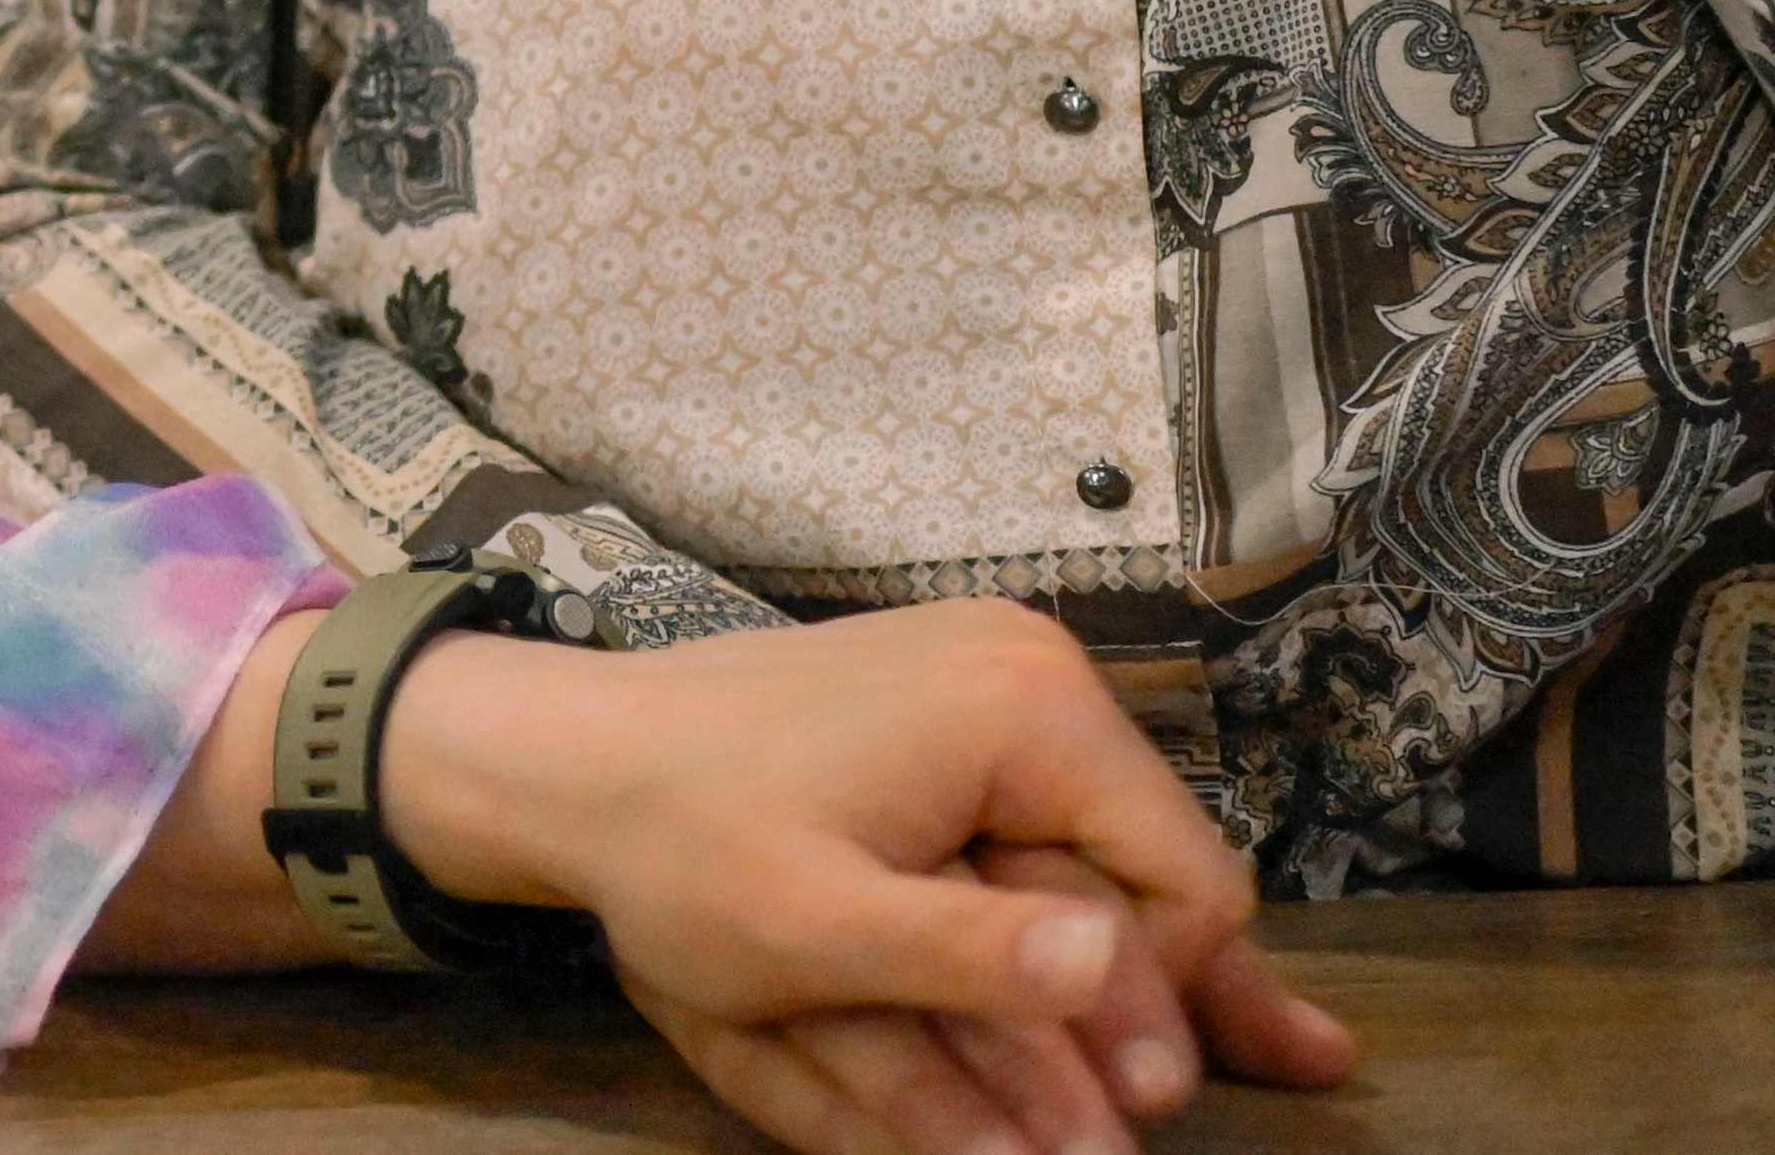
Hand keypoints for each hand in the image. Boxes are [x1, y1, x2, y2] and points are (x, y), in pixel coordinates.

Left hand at [379, 602, 1358, 1154]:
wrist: (570, 756)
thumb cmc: (683, 844)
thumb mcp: (819, 927)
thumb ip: (969, 955)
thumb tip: (1111, 964)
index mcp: (1025, 706)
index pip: (1184, 878)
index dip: (1169, 1001)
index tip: (1139, 1106)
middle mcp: (1030, 669)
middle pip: (1150, 862)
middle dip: (1167, 989)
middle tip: (1200, 1100)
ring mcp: (990, 679)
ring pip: (1100, 851)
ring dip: (1126, 960)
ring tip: (1204, 1068)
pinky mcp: (952, 709)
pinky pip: (1041, 825)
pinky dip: (1065, 908)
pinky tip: (1116, 978)